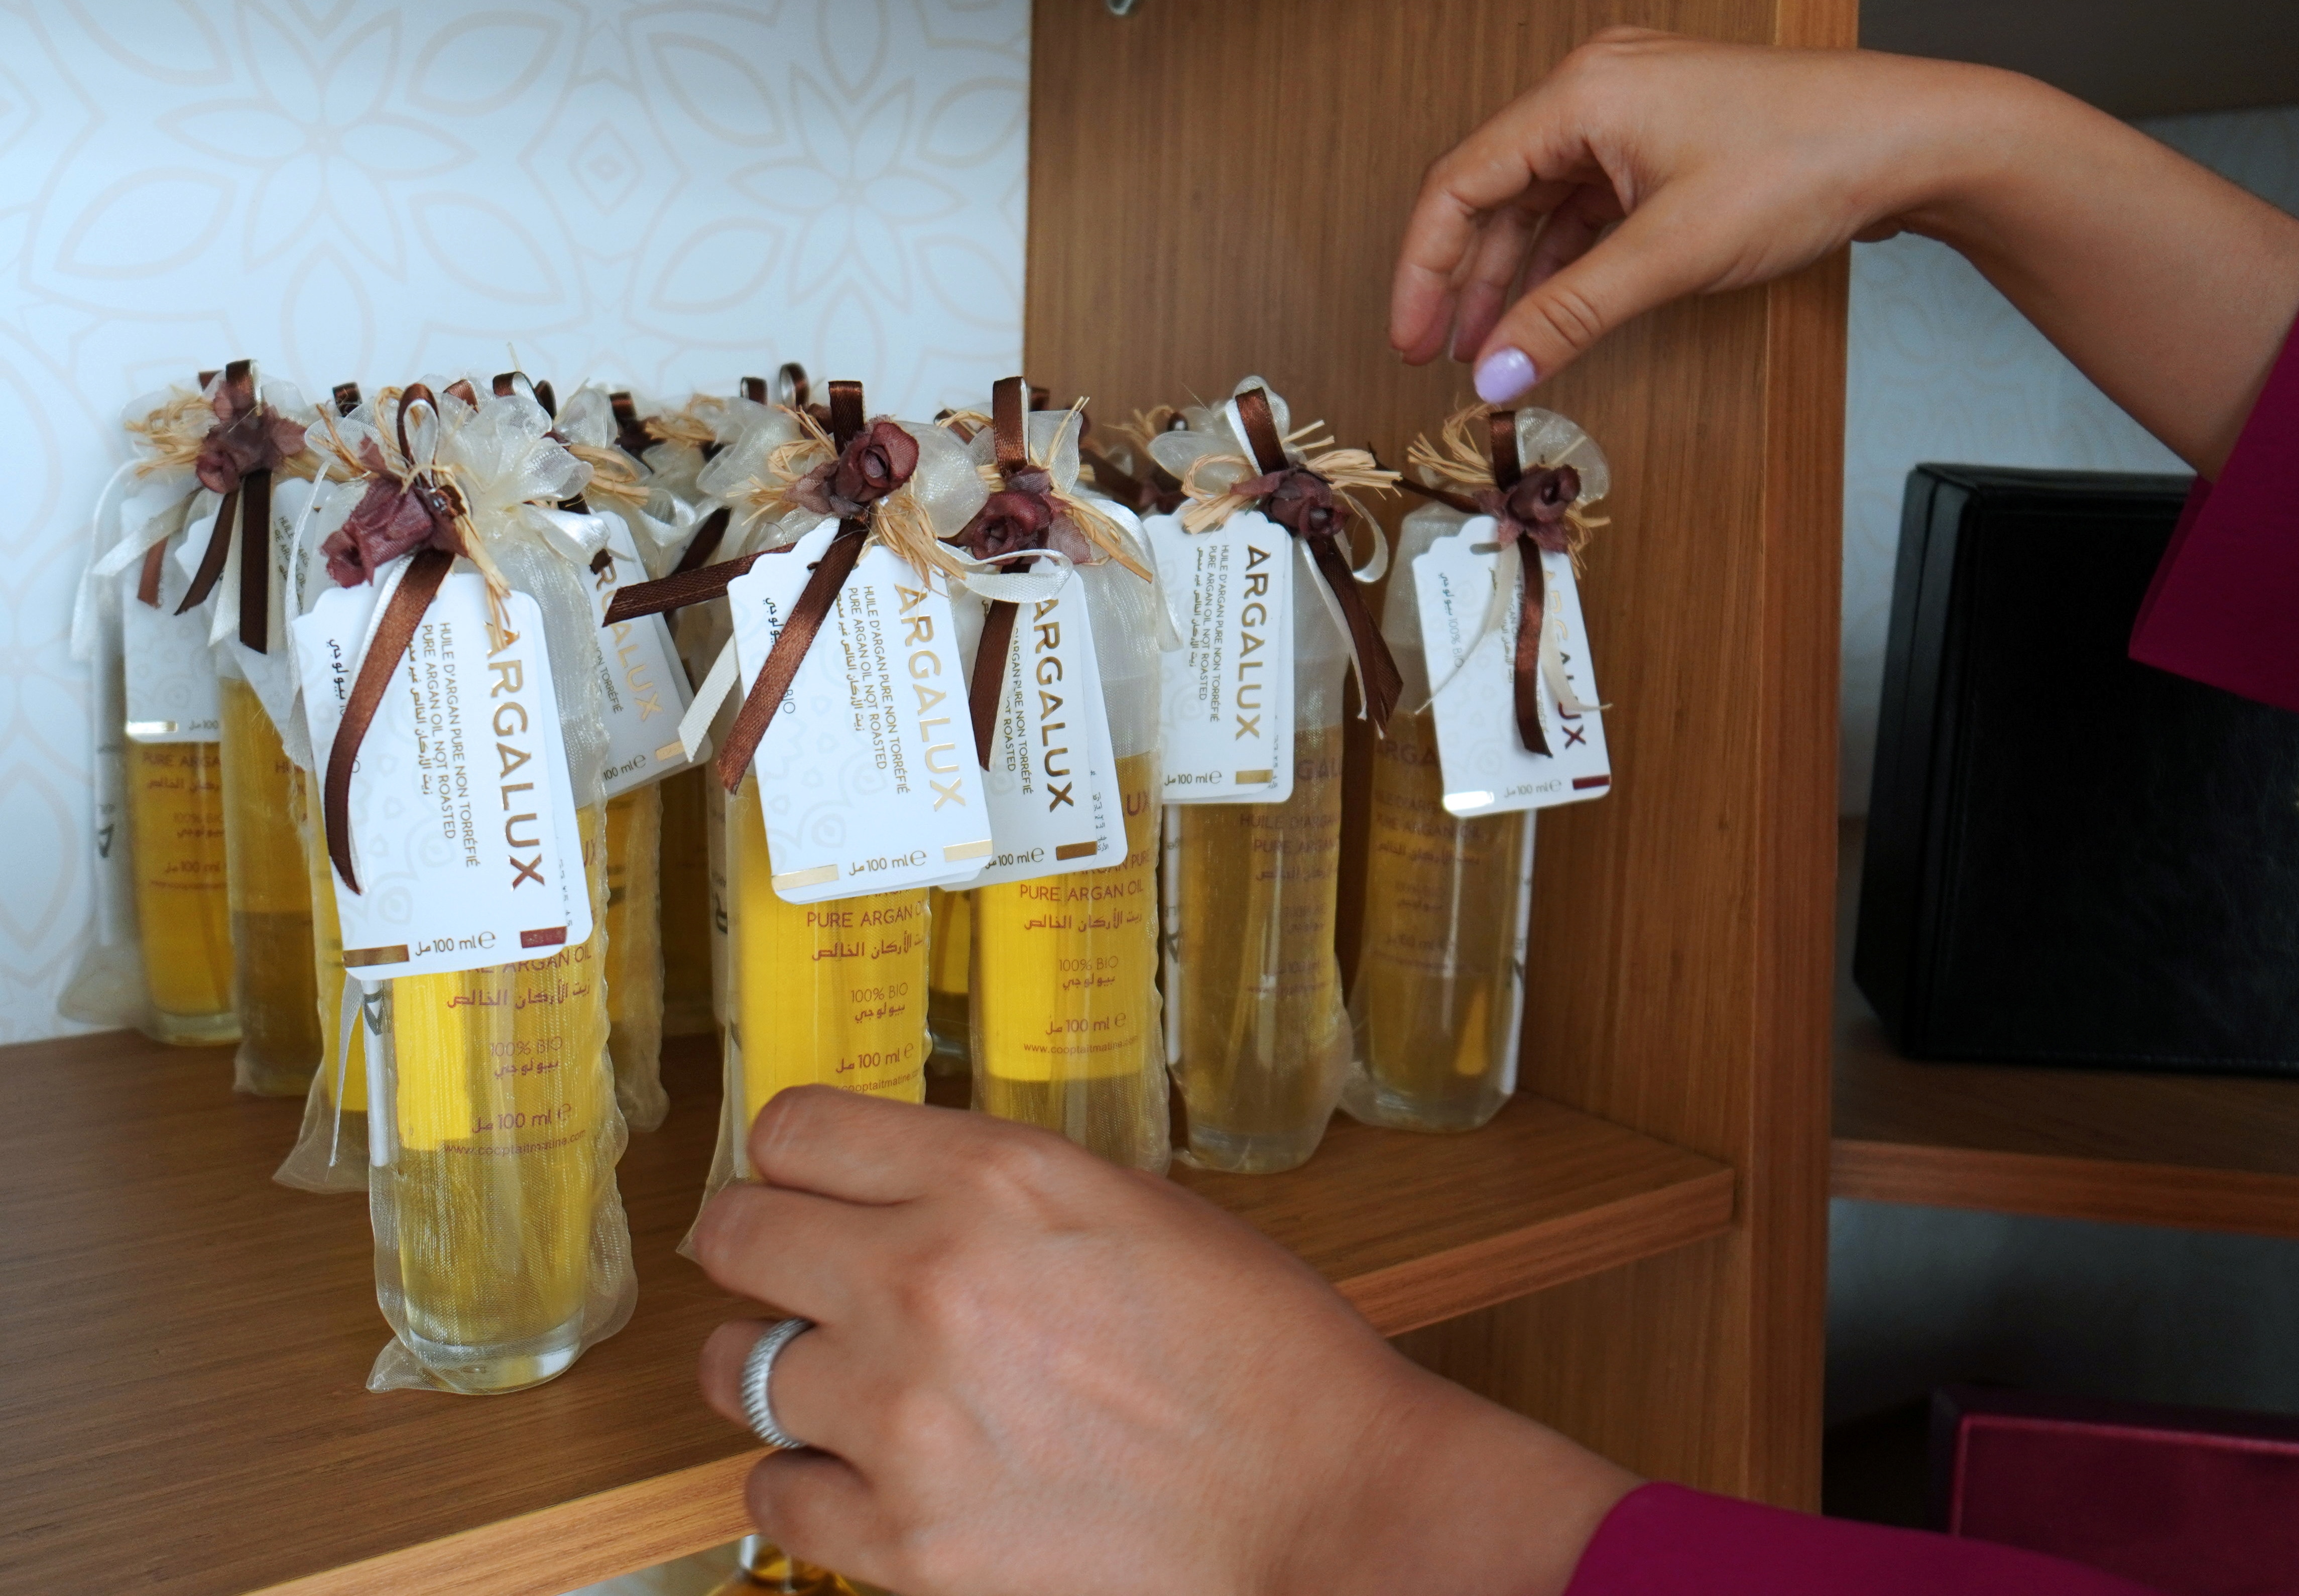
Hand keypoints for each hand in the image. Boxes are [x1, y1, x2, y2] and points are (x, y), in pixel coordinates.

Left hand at [696, 1088, 1636, 1595]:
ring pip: (735, 1369)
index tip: (803, 1181)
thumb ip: (995, 1190)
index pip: (793, 1130)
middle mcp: (926, 1282)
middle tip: (793, 1275)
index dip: (794, 1157)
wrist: (1327, 1506)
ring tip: (842, 1382)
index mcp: (991, 1180)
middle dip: (760, 1250)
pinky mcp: (907, 1540)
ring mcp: (904, 1419)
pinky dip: (809, 1481)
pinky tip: (868, 1472)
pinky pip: (771, 1493)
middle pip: (734, 1237)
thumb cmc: (1260, 1354)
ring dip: (779, 1369)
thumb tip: (898, 1192)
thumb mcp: (1129, 1206)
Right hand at [1393, 29, 2298, 473]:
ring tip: (1490, 354)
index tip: (1412, 338)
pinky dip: (1564, 265)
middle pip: (1495, 195)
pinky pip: (1587, 208)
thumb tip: (1494, 374)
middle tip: (1440, 356)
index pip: (1461, 184)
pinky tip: (1549, 319)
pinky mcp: (1664, 146)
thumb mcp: (1670, 255)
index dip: (1425, 269)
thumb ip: (1571, 316)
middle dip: (1466, 283)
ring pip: (1541, 207)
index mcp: (1583, 95)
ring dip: (1514, 282)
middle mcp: (1597, 93)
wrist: (1915, 141)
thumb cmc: (1806, 163)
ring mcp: (1632, 118)